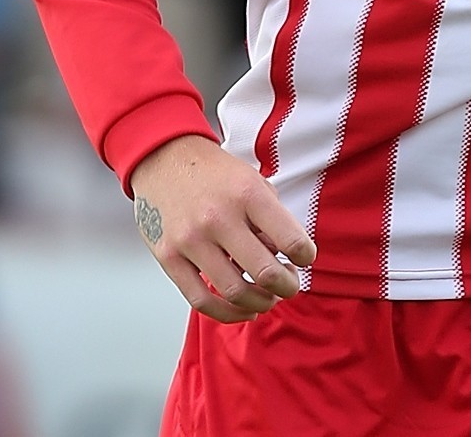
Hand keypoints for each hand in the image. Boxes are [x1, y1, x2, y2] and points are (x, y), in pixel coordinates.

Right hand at [129, 135, 317, 323]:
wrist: (165, 159)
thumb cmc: (214, 174)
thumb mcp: (252, 180)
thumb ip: (272, 218)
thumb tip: (285, 258)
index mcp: (247, 193)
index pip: (291, 240)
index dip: (305, 256)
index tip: (304, 259)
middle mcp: (219, 217)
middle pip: (265, 273)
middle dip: (287, 287)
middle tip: (290, 285)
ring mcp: (191, 240)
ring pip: (234, 292)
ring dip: (260, 303)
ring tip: (267, 298)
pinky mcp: (169, 257)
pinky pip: (201, 300)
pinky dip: (228, 313)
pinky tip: (243, 309)